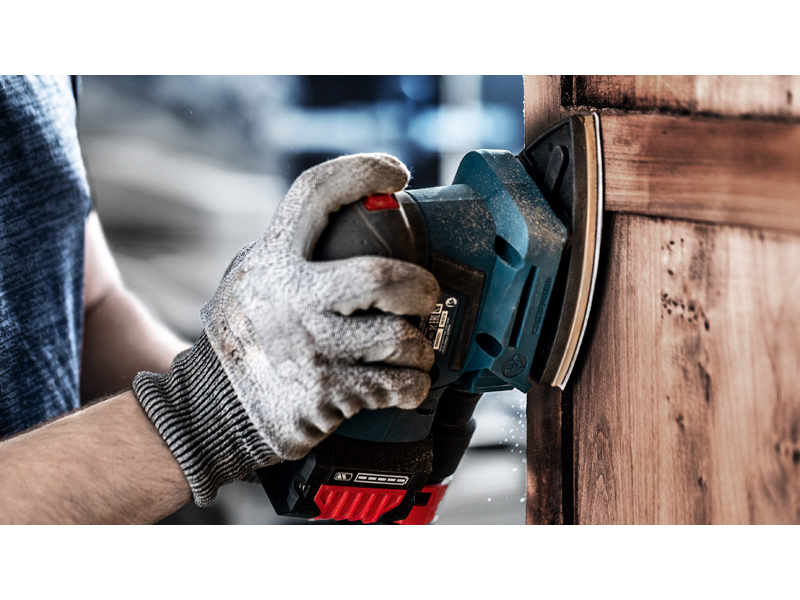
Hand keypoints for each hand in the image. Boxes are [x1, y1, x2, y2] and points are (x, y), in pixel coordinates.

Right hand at [133, 154, 438, 505]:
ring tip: (412, 350)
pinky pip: (399, 385)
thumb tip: (356, 218)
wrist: (212, 408)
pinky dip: (414, 384)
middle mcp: (292, 300)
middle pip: (381, 278)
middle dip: (418, 286)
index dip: (362, 171)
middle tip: (424, 294)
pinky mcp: (328, 395)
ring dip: (419, 348)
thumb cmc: (248, 335)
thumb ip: (292, 253)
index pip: (316, 192)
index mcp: (273, 260)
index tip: (397, 172)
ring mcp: (312, 350)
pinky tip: (406, 381)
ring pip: (399, 339)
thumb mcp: (251, 279)